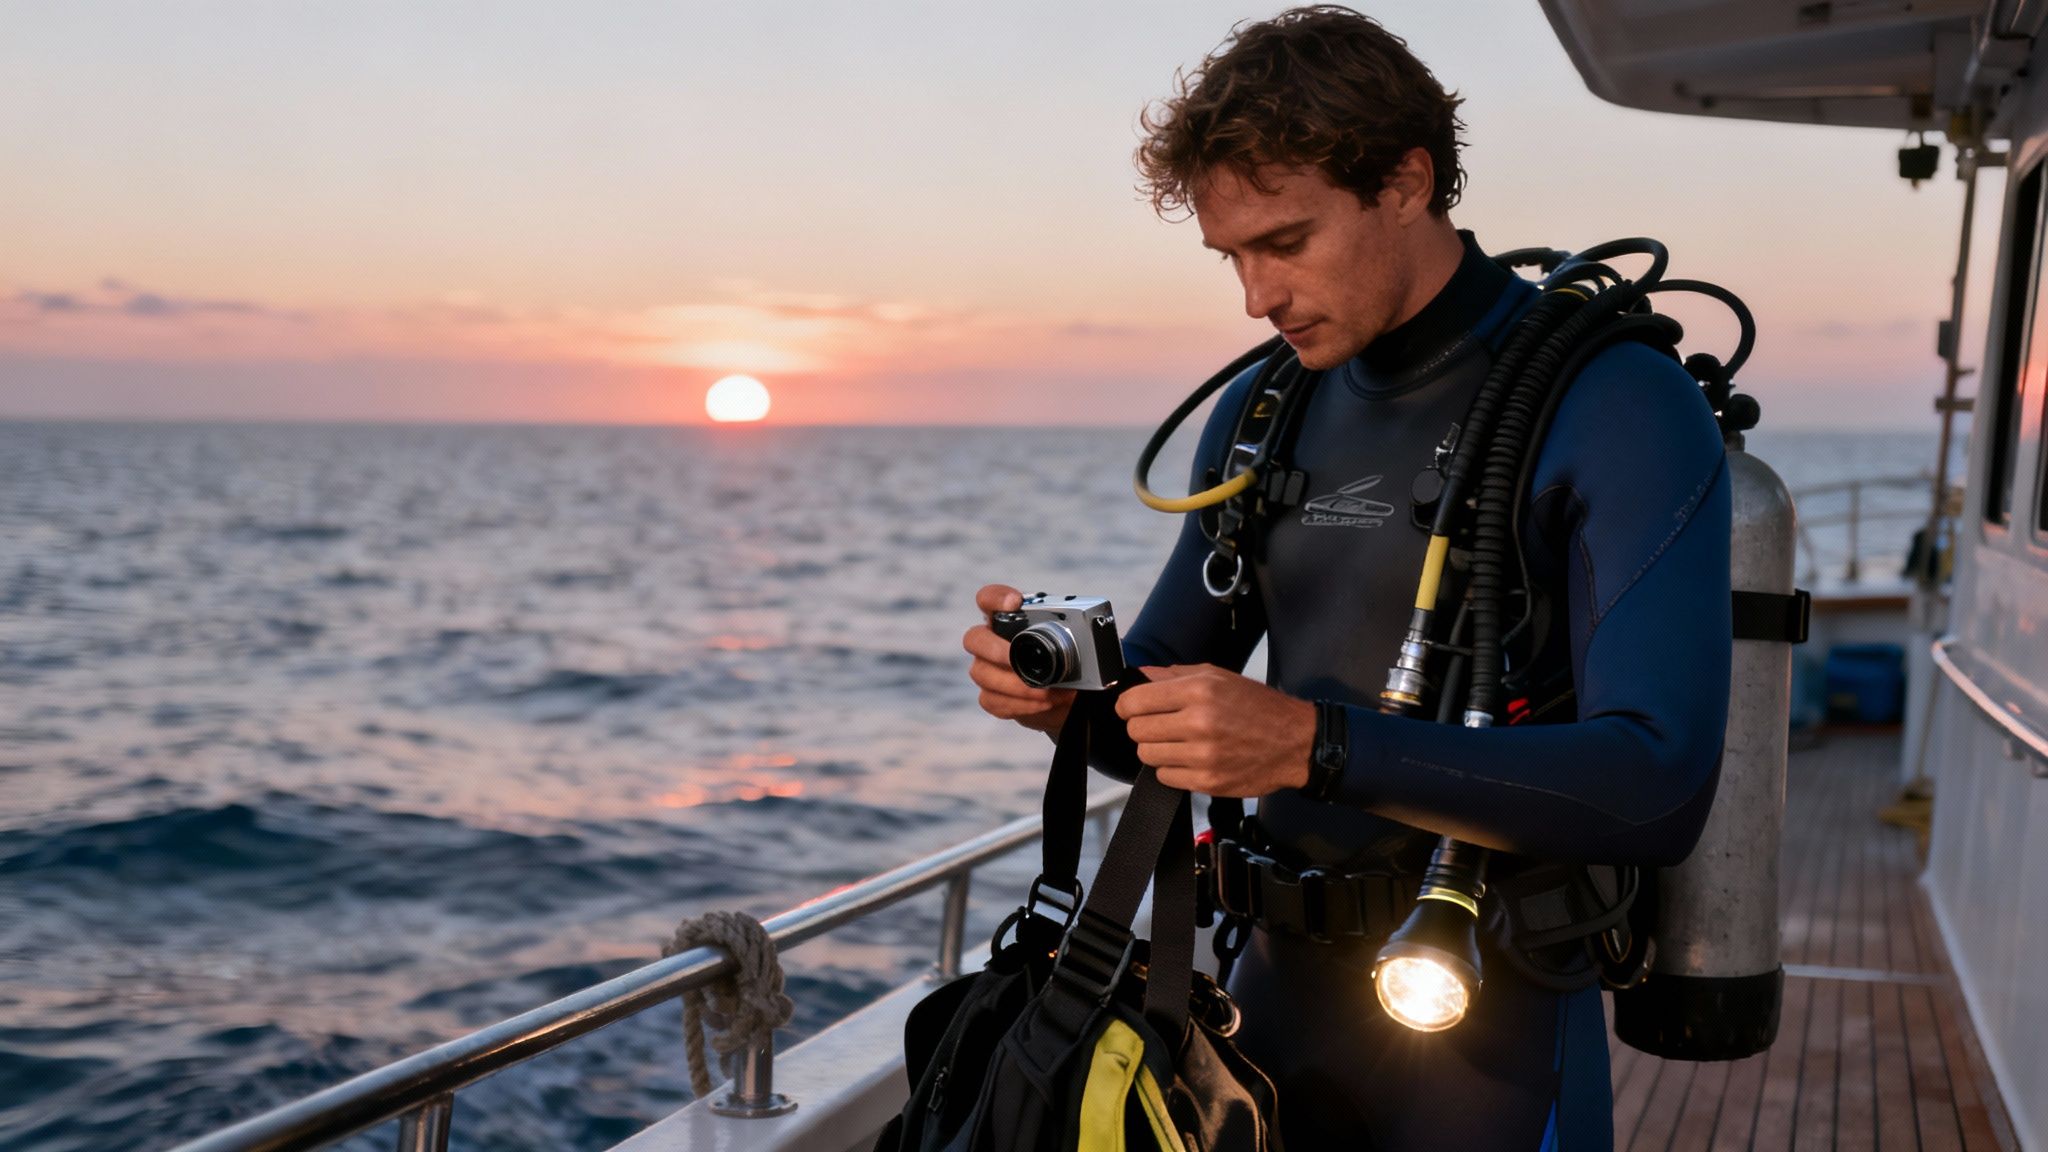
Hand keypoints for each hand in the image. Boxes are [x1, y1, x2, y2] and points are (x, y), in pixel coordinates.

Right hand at [963, 584, 1075, 734]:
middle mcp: (990, 641)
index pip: (988, 598)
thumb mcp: (1074, 645)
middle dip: (998, 651)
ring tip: (1047, 692)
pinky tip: (1041, 704)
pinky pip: (992, 701)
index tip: (1015, 602)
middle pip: (974, 638)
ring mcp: (985, 670)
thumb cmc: (1065, 662)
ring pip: (982, 674)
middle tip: (1019, 660)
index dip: (996, 598)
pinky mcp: (990, 697)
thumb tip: (1092, 628)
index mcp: (1008, 619)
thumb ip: (1075, 632)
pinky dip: (1019, 705)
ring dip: (1017, 685)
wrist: (1063, 698)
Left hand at [1115, 664, 1314, 796]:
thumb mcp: (1219, 676)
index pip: (1136, 701)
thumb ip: (1176, 675)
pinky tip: (1189, 758)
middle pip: (1137, 730)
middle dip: (1142, 726)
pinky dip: (1171, 769)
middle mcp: (1199, 722)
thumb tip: (1141, 676)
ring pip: (1147, 755)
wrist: (1296, 742)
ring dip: (1156, 749)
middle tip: (1159, 725)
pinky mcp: (1208, 782)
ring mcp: (1203, 756)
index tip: (1131, 708)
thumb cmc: (1259, 707)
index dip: (1127, 705)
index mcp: (1199, 691)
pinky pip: (1165, 777)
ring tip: (1176, 742)